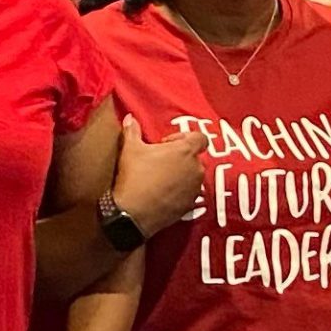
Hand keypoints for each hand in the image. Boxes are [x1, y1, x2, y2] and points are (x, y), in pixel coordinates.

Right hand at [113, 117, 209, 235]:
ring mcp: (195, 188)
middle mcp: (196, 168)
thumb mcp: (130, 149)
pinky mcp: (190, 205)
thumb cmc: (134, 177)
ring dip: (181, 174)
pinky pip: (190, 193)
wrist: (132, 213)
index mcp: (185, 151)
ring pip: (193, 176)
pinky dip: (180, 191)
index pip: (200, 138)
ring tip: (161, 178)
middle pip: (195, 157)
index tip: (166, 144)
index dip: (184, 138)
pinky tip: (162, 193)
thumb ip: (133, 131)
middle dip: (181, 157)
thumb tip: (129, 117)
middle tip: (161, 161)